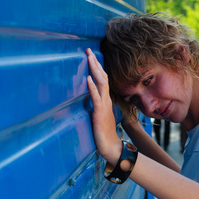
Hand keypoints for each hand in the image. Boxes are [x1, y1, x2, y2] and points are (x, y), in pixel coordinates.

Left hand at [86, 48, 121, 164]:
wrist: (111, 147)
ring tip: (89, 59)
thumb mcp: (101, 115)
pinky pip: (96, 98)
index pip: (103, 80)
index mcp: (106, 100)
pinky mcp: (100, 113)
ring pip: (101, 84)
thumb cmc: (104, 133)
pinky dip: (92, 87)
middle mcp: (106, 100)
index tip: (91, 56)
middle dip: (95, 64)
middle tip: (88, 51)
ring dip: (95, 70)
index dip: (97, 68)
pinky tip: (87, 79)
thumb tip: (93, 97)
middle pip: (103, 78)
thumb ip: (98, 105)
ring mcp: (104, 106)